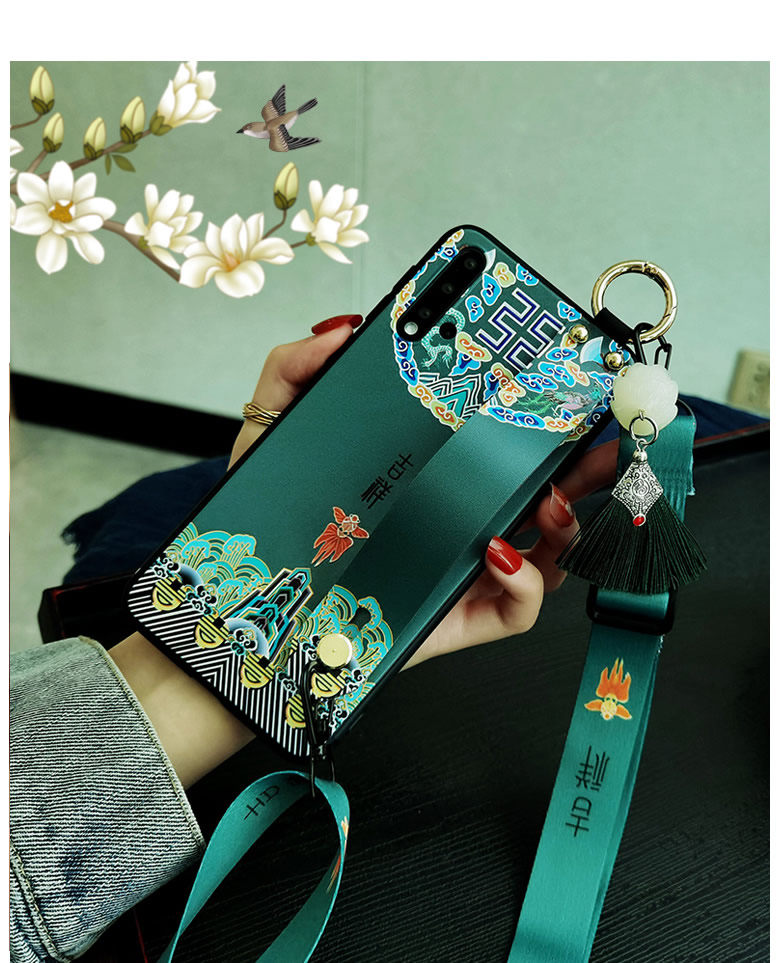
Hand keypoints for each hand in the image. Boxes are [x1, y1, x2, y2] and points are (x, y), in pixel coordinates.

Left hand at [112, 319, 616, 787]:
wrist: (252, 599)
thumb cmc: (274, 519)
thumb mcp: (275, 430)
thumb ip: (296, 369)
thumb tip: (342, 332)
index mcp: (434, 477)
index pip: (502, 446)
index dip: (542, 420)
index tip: (568, 387)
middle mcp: (460, 521)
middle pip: (546, 493)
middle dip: (587, 465)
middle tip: (599, 436)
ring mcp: (465, 572)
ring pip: (551, 551)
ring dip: (570, 522)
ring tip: (553, 497)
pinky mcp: (460, 618)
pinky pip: (520, 608)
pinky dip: (527, 581)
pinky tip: (499, 550)